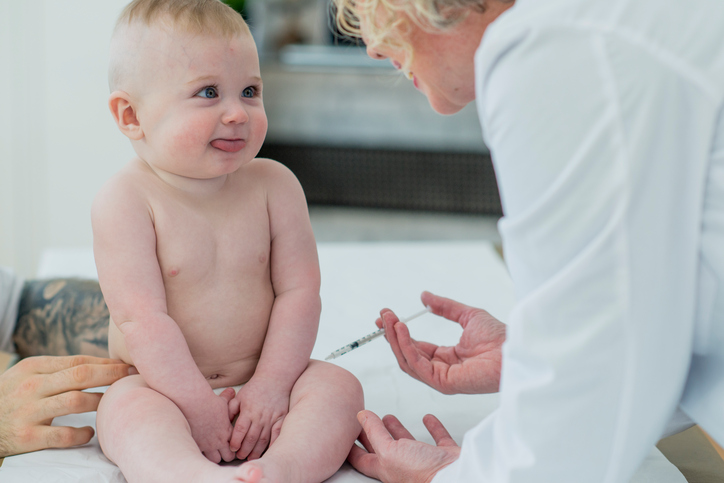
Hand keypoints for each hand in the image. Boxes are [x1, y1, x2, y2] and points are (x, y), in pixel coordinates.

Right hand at [0, 355, 132, 456]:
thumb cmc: (12, 396)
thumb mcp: (28, 374)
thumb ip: (58, 369)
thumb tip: (102, 365)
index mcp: (34, 367)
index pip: (78, 361)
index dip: (107, 363)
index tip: (128, 365)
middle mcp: (32, 386)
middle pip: (81, 376)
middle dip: (112, 375)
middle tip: (133, 377)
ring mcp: (29, 412)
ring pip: (75, 401)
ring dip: (100, 402)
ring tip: (115, 404)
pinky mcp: (27, 437)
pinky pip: (61, 435)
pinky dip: (80, 434)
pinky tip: (91, 432)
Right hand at [185, 388, 236, 462]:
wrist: (195, 404)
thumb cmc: (210, 402)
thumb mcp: (222, 400)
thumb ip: (228, 397)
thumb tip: (231, 390)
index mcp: (228, 431)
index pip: (237, 447)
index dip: (235, 447)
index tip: (232, 445)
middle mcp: (219, 441)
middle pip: (228, 457)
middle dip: (227, 455)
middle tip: (223, 451)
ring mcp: (208, 445)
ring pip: (215, 460)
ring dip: (215, 456)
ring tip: (212, 452)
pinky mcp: (197, 445)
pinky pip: (201, 456)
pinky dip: (202, 455)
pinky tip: (200, 450)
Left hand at [228, 378, 288, 459]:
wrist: (274, 379)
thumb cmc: (255, 388)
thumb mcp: (239, 397)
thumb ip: (230, 410)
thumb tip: (222, 423)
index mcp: (248, 411)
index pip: (240, 430)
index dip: (235, 441)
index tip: (232, 449)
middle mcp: (260, 416)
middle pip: (251, 437)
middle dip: (244, 450)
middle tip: (240, 457)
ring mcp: (271, 418)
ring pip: (263, 439)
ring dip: (256, 450)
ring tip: (250, 457)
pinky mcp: (281, 418)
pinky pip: (277, 434)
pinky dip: (273, 444)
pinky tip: (269, 451)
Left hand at [348, 410, 459, 482]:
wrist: (457, 478)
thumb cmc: (422, 474)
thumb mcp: (389, 450)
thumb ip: (375, 433)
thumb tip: (361, 416)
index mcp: (386, 469)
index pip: (362, 458)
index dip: (352, 446)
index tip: (343, 434)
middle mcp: (404, 467)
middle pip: (383, 449)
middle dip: (373, 435)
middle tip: (365, 422)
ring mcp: (425, 462)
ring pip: (407, 443)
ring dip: (398, 429)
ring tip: (389, 417)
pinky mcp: (444, 456)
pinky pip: (437, 439)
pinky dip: (433, 428)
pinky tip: (428, 418)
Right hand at [377, 291, 505, 394]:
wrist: (514, 348)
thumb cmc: (499, 337)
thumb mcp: (467, 315)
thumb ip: (444, 307)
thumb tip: (424, 296)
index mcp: (447, 358)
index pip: (415, 347)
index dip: (399, 332)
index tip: (387, 316)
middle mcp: (441, 370)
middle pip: (407, 354)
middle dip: (392, 334)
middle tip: (383, 315)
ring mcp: (441, 378)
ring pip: (407, 360)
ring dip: (395, 339)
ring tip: (390, 319)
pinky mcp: (443, 383)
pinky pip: (417, 364)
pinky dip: (406, 346)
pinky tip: (402, 328)